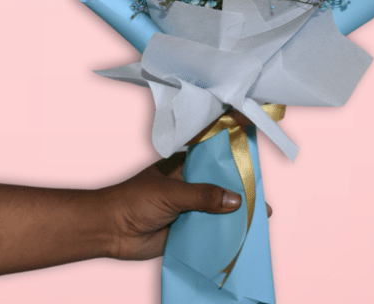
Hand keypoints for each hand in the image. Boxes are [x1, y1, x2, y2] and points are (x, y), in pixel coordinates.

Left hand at [99, 112, 271, 260]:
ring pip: (218, 206)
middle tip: (263, 192)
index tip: (253, 136)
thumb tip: (236, 200)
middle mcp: (190, 182)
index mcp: (184, 164)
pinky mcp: (187, 228)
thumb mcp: (171, 193)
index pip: (212, 149)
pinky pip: (210, 229)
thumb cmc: (134, 200)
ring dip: (235, 211)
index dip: (231, 143)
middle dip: (241, 185)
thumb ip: (202, 196)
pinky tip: (243, 237)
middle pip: (220, 181)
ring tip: (261, 216)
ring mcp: (189, 206)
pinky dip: (225, 232)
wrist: (109, 231)